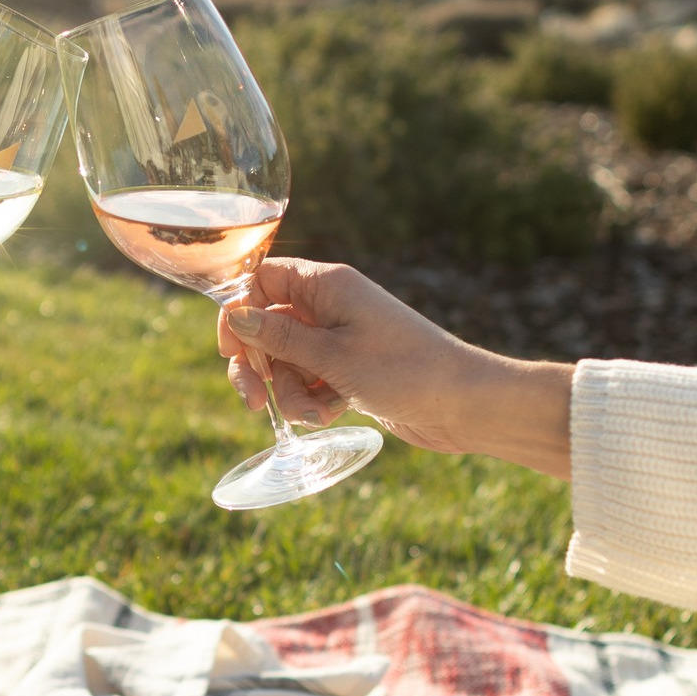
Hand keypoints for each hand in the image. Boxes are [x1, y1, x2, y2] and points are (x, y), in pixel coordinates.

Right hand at [218, 258, 572, 478]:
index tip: (232, 350)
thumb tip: (234, 315)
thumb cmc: (404, 370)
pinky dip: (313, 401)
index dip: (239, 311)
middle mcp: (330, 306)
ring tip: (314, 414)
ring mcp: (340, 338)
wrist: (464, 405)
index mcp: (327, 284)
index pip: (262, 280)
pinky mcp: (350, 369)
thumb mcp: (332, 355)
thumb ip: (278, 336)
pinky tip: (332, 415)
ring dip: (290, 392)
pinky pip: (310, 381)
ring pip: (287, 361)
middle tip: (253, 398)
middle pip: (267, 326)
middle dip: (258, 365)